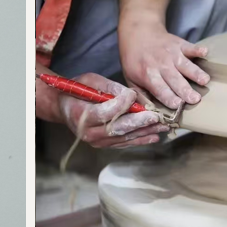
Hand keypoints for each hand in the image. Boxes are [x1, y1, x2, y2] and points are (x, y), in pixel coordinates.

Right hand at [52, 73, 166, 148]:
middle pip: (117, 128)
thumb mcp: (90, 81)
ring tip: (162, 127)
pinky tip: (154, 136)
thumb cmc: (77, 91)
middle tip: (156, 117)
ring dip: (144, 132)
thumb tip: (131, 95)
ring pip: (123, 138)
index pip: (104, 113)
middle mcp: (88, 132)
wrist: (64, 108)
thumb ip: (110, 87)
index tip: (133, 94)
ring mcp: (96, 141)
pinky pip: (123, 143)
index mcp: (81, 115)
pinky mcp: (103, 145)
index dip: (120, 104)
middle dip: (139, 122)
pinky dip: (139, 140)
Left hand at [119, 17, 209, 109]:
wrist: (138, 33)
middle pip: (174, 79)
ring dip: (195, 73)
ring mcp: (171, 54)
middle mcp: (161, 65)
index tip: (177, 105)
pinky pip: (190, 47)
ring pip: (185, 65)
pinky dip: (197, 49)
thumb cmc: (135, 61)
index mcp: (147, 75)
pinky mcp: (180, 44)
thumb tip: (148, 112)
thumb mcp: (130, 79)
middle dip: (185, 89)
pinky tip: (205, 52)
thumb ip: (140, 96)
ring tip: (205, 81)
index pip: (159, 89)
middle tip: (195, 99)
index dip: (168, 97)